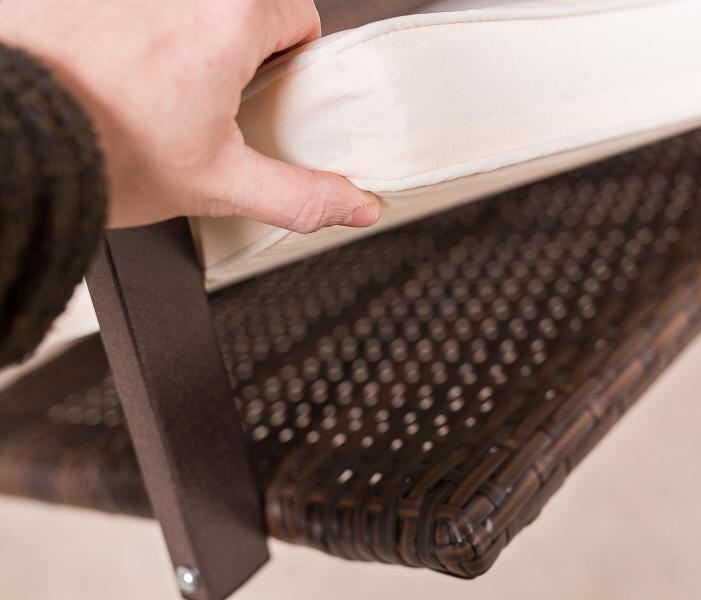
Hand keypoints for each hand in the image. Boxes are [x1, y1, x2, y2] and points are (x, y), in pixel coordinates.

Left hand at [0, 0, 380, 230]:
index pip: (299, 16)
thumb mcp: (218, 184)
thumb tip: (356, 206)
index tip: (271, 94)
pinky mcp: (84, 0)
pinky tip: (112, 84)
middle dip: (237, 58)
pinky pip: (131, 14)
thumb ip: (299, 195)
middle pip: (242, 14)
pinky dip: (130, 42)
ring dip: (182, 50)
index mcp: (229, 19)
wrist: (10, 144)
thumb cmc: (101, 153)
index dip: (293, 62)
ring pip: (186, 13)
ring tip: (155, 102)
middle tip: (211, 110)